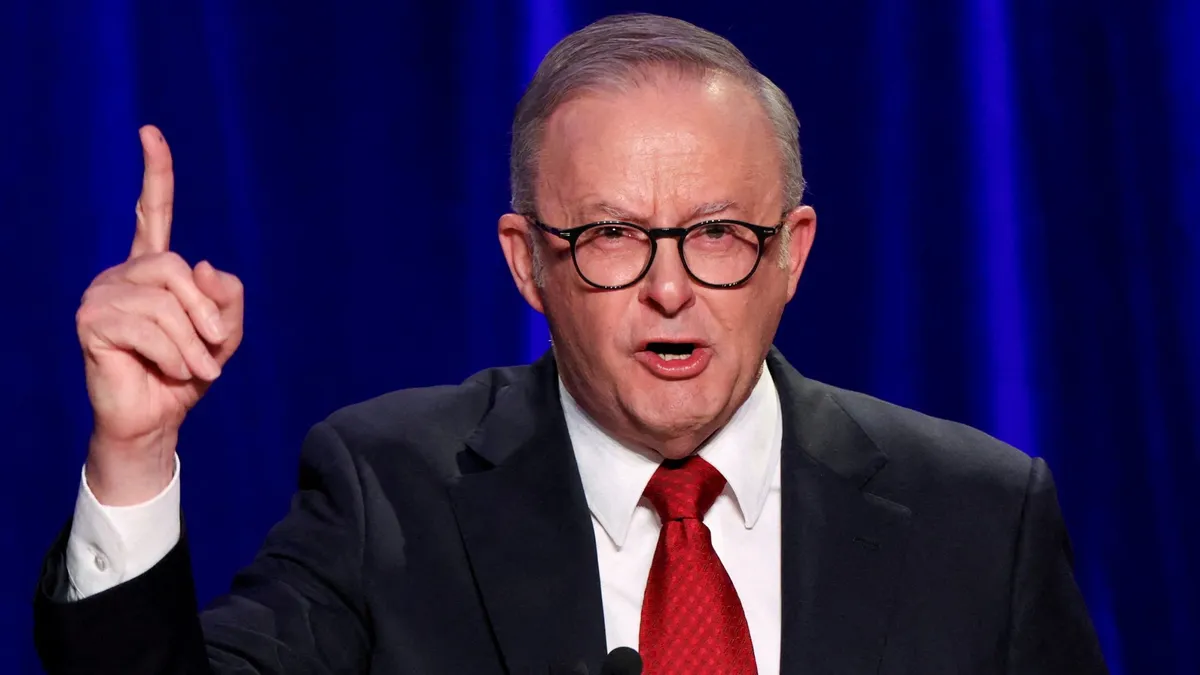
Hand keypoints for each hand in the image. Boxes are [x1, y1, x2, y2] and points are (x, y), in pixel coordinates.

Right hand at [77, 126, 244, 504]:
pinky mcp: (92, 321)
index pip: (153, 212)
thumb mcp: (222, 336)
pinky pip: (148, 326)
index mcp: (153, 270)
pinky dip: (173, 355)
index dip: (156, 174)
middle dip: (205, 313)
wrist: (154, 420)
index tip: (151, 132)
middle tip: (214, 350)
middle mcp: (123, 274)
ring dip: (191, 343)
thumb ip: (226, 299)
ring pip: (165, 301)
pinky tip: (171, 372)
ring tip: (193, 369)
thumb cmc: (186, 376)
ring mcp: (102, 294)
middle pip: (175, 267)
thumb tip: (201, 263)